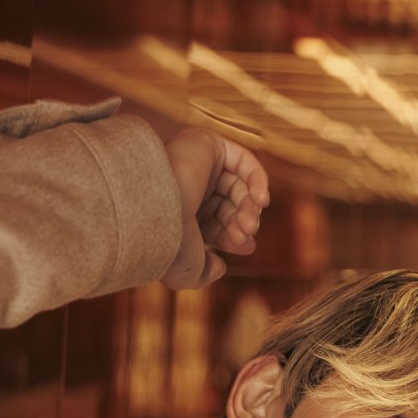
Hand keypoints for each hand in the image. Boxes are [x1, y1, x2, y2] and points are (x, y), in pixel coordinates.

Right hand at [161, 129, 268, 290]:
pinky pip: (243, 161)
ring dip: (250, 207)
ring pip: (237, 185)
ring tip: (249, 225)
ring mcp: (196, 164)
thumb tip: (221, 266)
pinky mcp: (207, 144)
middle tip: (245, 236)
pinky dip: (258, 181)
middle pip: (228, 204)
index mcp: (177, 210)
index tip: (246, 246)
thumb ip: (204, 273)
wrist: (157, 210)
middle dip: (242, 222)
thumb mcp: (187, 272)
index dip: (233, 234)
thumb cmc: (168, 242)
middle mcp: (186, 186)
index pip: (214, 221)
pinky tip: (261, 200)